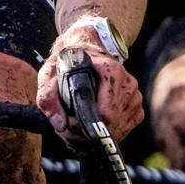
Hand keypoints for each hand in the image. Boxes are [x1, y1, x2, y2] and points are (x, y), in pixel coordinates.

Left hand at [35, 28, 143, 145]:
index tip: (68, 125)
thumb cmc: (68, 63)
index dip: (84, 125)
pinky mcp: (136, 106)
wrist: (85, 50)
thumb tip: (60, 124)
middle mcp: (127, 83)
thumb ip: (48, 97)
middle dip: (87, 133)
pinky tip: (93, 124)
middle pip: (110, 123)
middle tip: (68, 129)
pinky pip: (124, 128)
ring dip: (97, 133)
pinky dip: (108, 131)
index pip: (105, 113)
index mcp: (110, 71)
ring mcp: (134, 96)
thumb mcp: (49, 74)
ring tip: (78, 125)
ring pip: (117, 129)